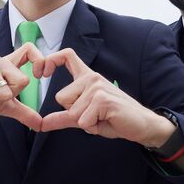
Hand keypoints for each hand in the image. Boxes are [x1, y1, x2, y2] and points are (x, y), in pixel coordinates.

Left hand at [36, 48, 174, 147]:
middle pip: (61, 97)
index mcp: (87, 77)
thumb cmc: (114, 119)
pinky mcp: (103, 99)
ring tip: (101, 118)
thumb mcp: (85, 117)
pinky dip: (92, 127)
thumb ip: (63, 118)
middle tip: (93, 115)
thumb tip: (41, 124)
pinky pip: (82, 120)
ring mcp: (97, 87)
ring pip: (72, 111)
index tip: (42, 73)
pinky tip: (106, 121)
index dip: (50, 60)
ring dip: (85, 122)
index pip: (66, 56)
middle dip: (73, 114)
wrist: (142, 125)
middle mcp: (92, 78)